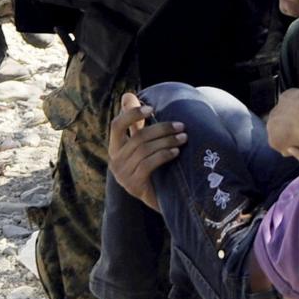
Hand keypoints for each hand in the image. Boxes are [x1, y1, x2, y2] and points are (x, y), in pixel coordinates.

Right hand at [107, 93, 186, 210]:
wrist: (160, 202)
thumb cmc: (152, 169)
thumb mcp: (143, 145)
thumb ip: (136, 123)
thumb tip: (128, 95)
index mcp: (115, 148)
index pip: (117, 125)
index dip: (132, 114)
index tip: (151, 109)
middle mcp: (115, 161)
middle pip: (138, 137)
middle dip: (162, 129)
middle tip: (181, 126)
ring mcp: (123, 175)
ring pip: (145, 150)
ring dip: (167, 141)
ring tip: (183, 137)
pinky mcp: (133, 185)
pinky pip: (149, 164)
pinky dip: (164, 155)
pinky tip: (176, 152)